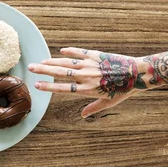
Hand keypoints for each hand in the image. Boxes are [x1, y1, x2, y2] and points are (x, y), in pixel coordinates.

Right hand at [28, 48, 147, 117]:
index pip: (62, 89)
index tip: (37, 85)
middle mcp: (85, 77)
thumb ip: (93, 108)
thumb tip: (81, 116)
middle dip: (43, 70)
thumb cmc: (124, 91)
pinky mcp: (96, 55)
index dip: (48, 87)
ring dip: (52, 61)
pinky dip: (70, 51)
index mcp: (86, 90)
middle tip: (31, 67)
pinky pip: (79, 52)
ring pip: (66, 62)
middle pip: (60, 73)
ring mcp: (90, 65)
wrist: (137, 74)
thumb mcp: (108, 103)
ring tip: (41, 61)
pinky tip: (61, 50)